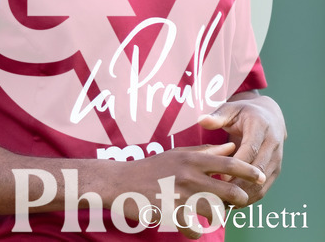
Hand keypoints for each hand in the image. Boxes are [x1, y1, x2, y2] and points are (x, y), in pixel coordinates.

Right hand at [121, 142, 264, 238]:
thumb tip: (230, 146)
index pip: (228, 162)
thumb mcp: (177, 154)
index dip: (248, 171)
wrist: (119, 182)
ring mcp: (179, 194)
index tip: (261, 177)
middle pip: (229, 191)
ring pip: (215, 211)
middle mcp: (188, 174)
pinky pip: (193, 229)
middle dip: (238, 200)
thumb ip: (204, 152)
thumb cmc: (150, 168)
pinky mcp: (170, 211)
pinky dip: (195, 232)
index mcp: (190, 158)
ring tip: (213, 217)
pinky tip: (193, 230)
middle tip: (236, 203)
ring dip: (217, 217)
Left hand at [198, 93, 284, 204]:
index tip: (221, 176)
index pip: (250, 150)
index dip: (237, 166)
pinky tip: (233, 203)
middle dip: (240, 184)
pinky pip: (265, 187)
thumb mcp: (230, 109)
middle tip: (219, 195)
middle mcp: (273, 144)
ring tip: (224, 203)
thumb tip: (201, 120)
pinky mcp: (276, 169)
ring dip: (245, 195)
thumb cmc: (243, 113)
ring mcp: (277, 158)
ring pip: (263, 183)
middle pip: (258, 170)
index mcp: (261, 128)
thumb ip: (216, 116)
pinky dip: (250, 197)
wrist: (269, 116)